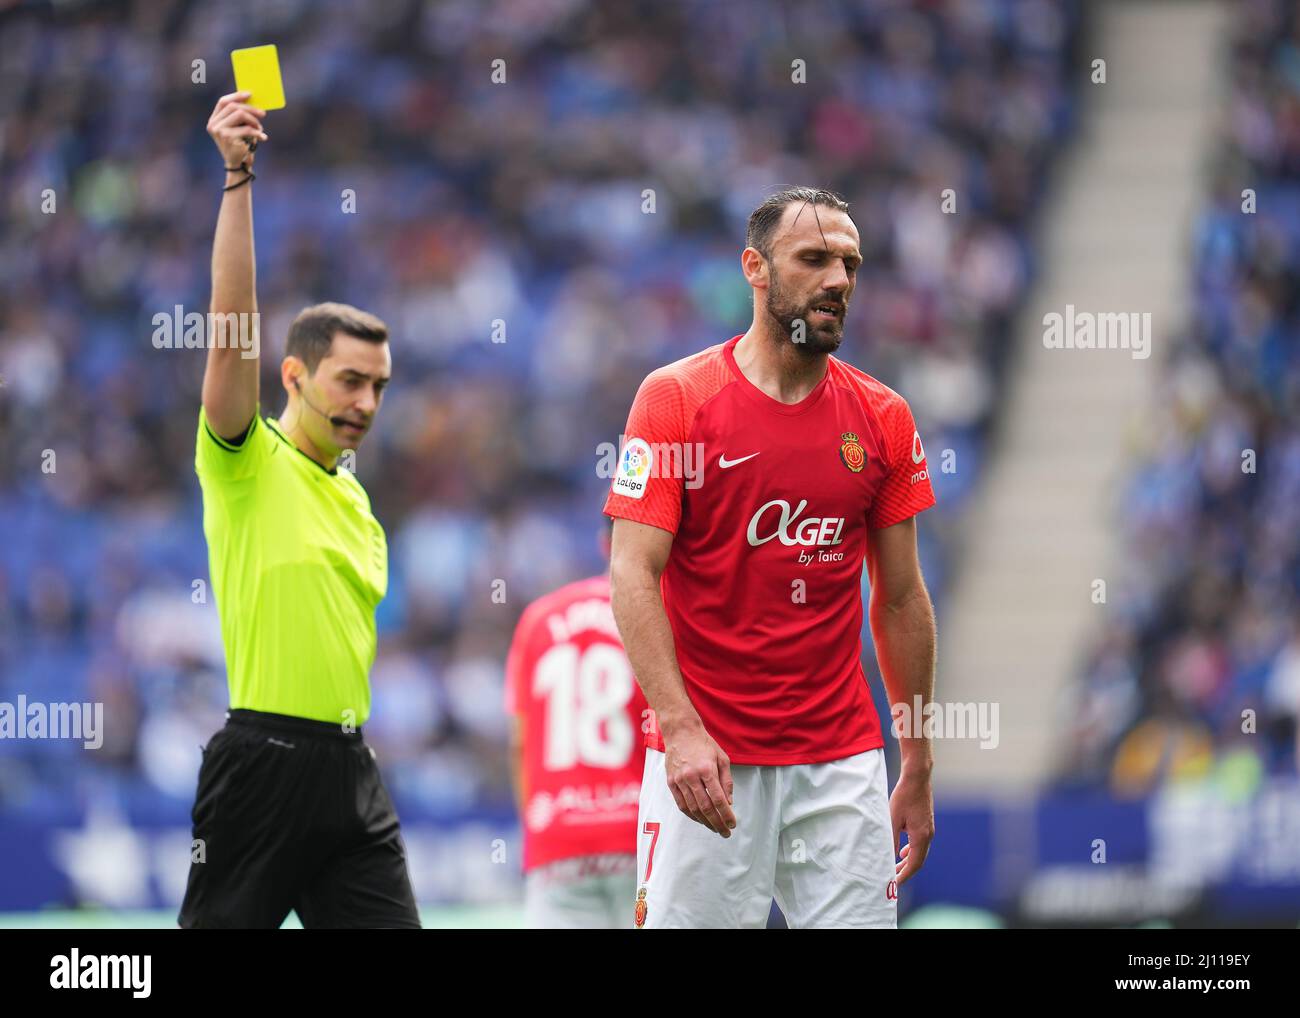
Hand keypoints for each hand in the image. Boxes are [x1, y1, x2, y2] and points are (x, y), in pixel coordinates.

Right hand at [207, 91, 267, 168]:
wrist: (239, 165)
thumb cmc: (240, 144)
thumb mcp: (238, 128)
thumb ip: (239, 115)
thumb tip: (252, 99)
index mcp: (213, 120)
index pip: (222, 102)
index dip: (236, 96)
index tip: (250, 94)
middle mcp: (213, 125)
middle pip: (233, 107)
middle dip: (250, 108)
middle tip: (263, 113)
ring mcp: (220, 131)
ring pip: (240, 115)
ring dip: (254, 121)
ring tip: (260, 129)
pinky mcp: (229, 139)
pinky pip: (247, 129)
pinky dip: (258, 133)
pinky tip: (263, 137)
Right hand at [662, 722, 735, 836]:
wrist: (681, 732)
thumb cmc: (704, 744)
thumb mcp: (722, 758)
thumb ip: (726, 781)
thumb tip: (729, 802)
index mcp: (707, 769)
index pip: (718, 799)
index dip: (726, 814)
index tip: (732, 824)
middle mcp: (692, 776)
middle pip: (705, 807)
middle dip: (717, 823)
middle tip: (725, 832)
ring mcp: (679, 780)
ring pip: (692, 808)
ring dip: (705, 822)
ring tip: (714, 828)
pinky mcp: (671, 782)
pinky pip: (681, 804)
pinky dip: (691, 815)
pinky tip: (700, 819)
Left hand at [890, 764, 933, 885]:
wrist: (917, 777)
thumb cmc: (903, 796)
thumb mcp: (892, 819)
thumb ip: (891, 839)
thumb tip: (888, 856)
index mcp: (921, 836)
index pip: (914, 864)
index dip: (904, 875)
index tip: (894, 883)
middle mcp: (928, 835)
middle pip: (918, 860)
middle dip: (905, 871)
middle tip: (892, 878)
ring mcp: (929, 829)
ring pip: (919, 852)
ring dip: (907, 861)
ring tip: (894, 867)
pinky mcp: (926, 823)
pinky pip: (920, 843)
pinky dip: (911, 851)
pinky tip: (902, 851)